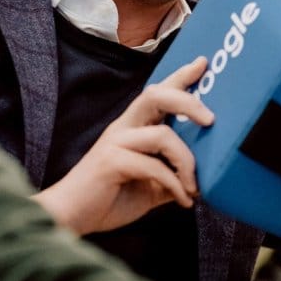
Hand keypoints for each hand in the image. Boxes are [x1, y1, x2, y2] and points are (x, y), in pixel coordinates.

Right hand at [35, 56, 213, 233]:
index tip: (203, 63)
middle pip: (155, 95)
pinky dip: (175, 185)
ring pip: (161, 135)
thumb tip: (204, 180)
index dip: (180, 76)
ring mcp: (115, 143)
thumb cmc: (108, 198)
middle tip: (211, 119)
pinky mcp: (111, 163)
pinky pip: (153, 167)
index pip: (158, 92)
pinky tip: (183, 201)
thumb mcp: (149, 185)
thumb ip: (171, 177)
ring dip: (187, 161)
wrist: (69, 218)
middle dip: (187, 101)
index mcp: (132, 126)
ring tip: (194, 186)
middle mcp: (123, 127)